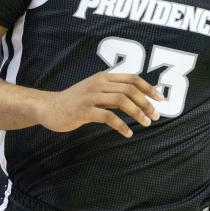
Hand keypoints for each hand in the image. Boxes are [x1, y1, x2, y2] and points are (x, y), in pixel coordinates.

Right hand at [36, 72, 164, 136]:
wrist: (48, 107)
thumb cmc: (75, 101)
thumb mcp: (95, 90)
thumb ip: (113, 91)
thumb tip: (138, 97)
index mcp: (104, 77)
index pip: (132, 78)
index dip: (149, 88)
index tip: (161, 99)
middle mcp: (99, 83)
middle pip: (130, 89)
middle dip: (146, 103)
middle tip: (155, 116)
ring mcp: (91, 96)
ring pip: (122, 101)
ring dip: (137, 113)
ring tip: (146, 124)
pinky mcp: (84, 110)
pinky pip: (108, 117)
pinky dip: (121, 125)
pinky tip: (128, 133)